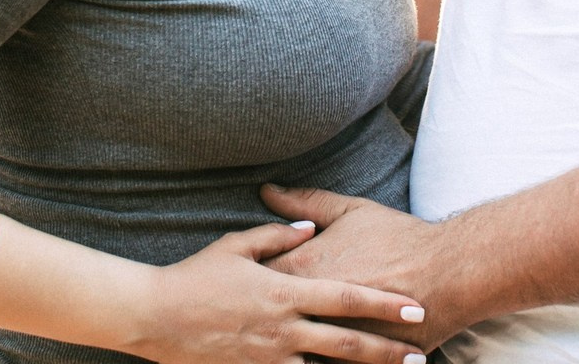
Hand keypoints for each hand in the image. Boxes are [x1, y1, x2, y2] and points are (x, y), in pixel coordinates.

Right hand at [136, 219, 427, 363]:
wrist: (157, 317)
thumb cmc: (196, 276)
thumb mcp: (236, 245)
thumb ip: (277, 235)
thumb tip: (310, 228)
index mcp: (283, 290)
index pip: (345, 298)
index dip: (382, 303)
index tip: (415, 307)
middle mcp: (283, 328)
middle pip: (347, 344)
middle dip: (387, 351)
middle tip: (421, 356)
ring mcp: (271, 358)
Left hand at [260, 184, 461, 351]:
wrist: (449, 273)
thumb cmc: (397, 238)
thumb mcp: (348, 210)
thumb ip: (303, 202)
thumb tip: (266, 189)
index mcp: (307, 266)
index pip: (259, 273)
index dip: (250, 276)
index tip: (242, 277)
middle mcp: (315, 305)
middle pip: (270, 314)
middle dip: (259, 313)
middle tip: (250, 312)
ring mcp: (336, 337)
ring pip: (294, 349)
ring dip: (282, 343)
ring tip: (270, 340)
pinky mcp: (359, 361)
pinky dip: (315, 362)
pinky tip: (308, 358)